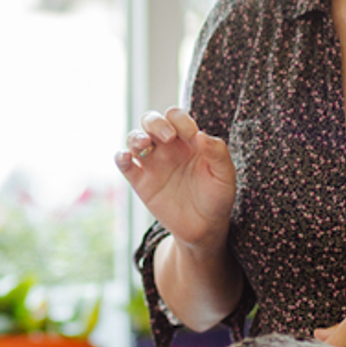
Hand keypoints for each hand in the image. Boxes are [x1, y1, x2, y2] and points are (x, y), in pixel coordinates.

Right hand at [114, 107, 236, 249]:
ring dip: (136, 137)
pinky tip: (127, 157)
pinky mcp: (140, 182)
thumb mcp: (225, 175)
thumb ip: (217, 152)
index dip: (182, 121)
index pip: (177, 117)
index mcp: (188, 140)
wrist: (205, 229)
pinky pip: (124, 164)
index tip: (193, 137)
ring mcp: (152, 164)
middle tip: (169, 137)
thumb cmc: (217, 198)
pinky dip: (120, 157)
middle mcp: (167, 148)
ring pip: (134, 138)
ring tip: (145, 144)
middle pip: (151, 121)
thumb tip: (201, 135)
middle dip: (156, 123)